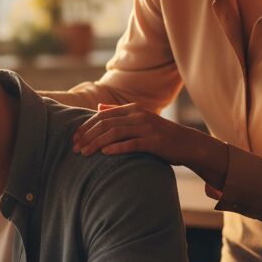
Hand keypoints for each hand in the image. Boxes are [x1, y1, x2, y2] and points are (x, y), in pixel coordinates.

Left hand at [72, 103, 228, 189]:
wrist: (187, 143)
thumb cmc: (160, 134)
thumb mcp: (140, 119)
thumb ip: (120, 113)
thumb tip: (99, 108)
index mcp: (133, 109)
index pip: (102, 115)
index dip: (86, 126)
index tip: (74, 138)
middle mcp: (138, 116)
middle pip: (106, 124)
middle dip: (87, 136)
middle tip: (75, 148)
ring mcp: (146, 128)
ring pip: (115, 133)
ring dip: (96, 143)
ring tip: (84, 153)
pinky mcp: (154, 142)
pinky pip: (131, 144)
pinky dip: (116, 148)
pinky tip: (104, 153)